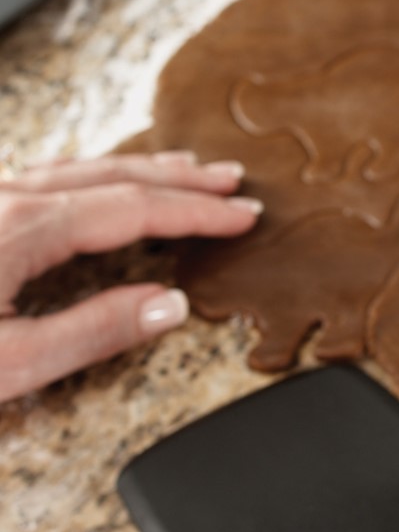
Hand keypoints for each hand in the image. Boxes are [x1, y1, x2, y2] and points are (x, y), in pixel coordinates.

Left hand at [0, 151, 262, 402]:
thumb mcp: (9, 363)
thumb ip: (94, 330)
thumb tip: (170, 305)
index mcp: (24, 226)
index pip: (135, 208)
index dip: (197, 211)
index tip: (242, 216)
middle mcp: (6, 196)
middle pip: (114, 175)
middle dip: (180, 179)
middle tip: (231, 181)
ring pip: (79, 168)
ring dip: (139, 169)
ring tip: (184, 170)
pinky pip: (49, 176)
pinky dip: (94, 173)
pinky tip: (99, 180)